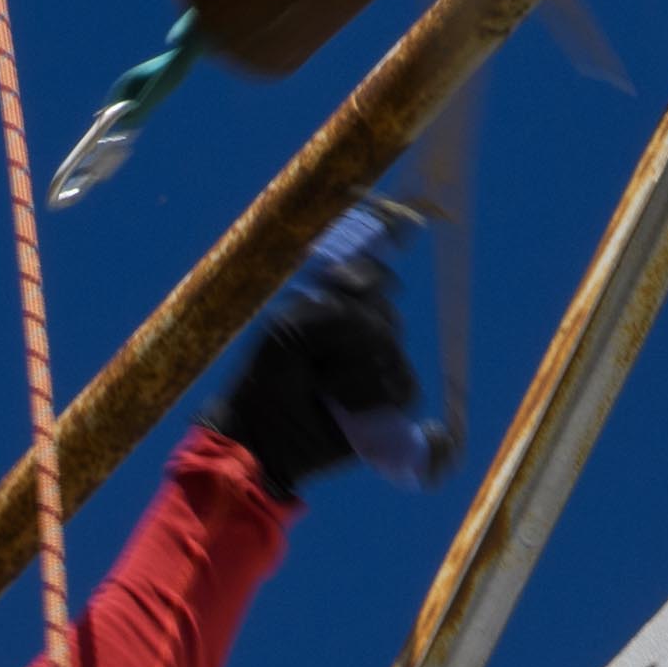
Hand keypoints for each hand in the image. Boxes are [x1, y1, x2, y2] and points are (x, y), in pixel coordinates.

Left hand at [210, 217, 423, 495]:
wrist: (264, 434)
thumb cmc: (267, 378)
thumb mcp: (290, 331)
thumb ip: (332, 306)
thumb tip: (378, 291)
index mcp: (332, 303)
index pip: (369, 270)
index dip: (384, 250)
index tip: (400, 231)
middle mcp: (358, 327)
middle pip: (383, 310)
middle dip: (354, 333)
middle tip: (317, 361)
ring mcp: (376, 362)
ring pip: (391, 349)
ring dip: (357, 371)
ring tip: (325, 389)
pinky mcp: (388, 399)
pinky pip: (403, 386)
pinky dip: (374, 397)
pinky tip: (347, 407)